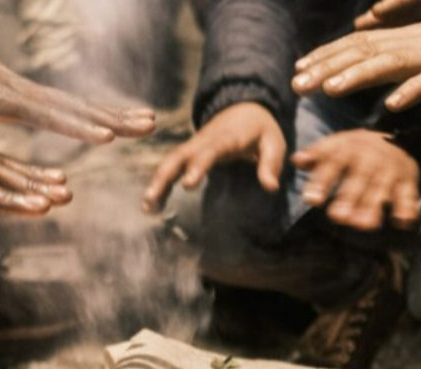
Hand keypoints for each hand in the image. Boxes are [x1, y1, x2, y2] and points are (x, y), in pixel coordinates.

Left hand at [0, 11, 155, 145]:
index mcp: (6, 96)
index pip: (49, 114)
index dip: (78, 126)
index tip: (107, 136)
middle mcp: (26, 91)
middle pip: (78, 106)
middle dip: (114, 117)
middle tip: (149, 125)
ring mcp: (31, 90)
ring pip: (81, 104)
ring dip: (116, 114)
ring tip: (150, 122)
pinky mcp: (30, 93)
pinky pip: (70, 105)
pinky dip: (97, 112)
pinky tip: (117, 120)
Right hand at [142, 103, 285, 212]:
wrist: (244, 109)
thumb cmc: (261, 130)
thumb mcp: (273, 143)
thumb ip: (270, 165)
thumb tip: (271, 187)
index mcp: (226, 138)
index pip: (210, 152)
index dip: (198, 166)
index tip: (188, 185)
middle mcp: (203, 140)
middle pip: (179, 156)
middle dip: (164, 177)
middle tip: (151, 199)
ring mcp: (193, 146)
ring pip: (170, 162)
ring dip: (157, 183)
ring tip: (146, 207)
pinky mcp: (188, 153)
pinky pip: (171, 167)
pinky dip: (160, 184)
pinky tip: (152, 205)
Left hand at [292, 17, 420, 110]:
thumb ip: (404, 64)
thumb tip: (376, 72)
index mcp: (409, 40)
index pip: (360, 45)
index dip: (327, 57)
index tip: (298, 71)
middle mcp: (418, 42)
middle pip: (366, 51)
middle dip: (328, 67)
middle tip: (297, 83)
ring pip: (392, 62)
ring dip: (358, 75)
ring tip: (330, 89)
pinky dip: (412, 91)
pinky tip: (391, 105)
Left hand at [294, 130, 420, 230]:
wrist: (394, 137)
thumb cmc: (354, 150)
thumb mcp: (335, 146)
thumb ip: (315, 155)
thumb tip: (296, 160)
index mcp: (349, 149)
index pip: (333, 165)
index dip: (322, 182)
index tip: (310, 200)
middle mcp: (371, 159)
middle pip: (359, 179)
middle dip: (349, 198)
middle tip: (338, 218)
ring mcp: (390, 169)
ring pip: (381, 188)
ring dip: (374, 206)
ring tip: (364, 225)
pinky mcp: (408, 180)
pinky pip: (409, 193)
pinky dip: (408, 206)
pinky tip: (402, 221)